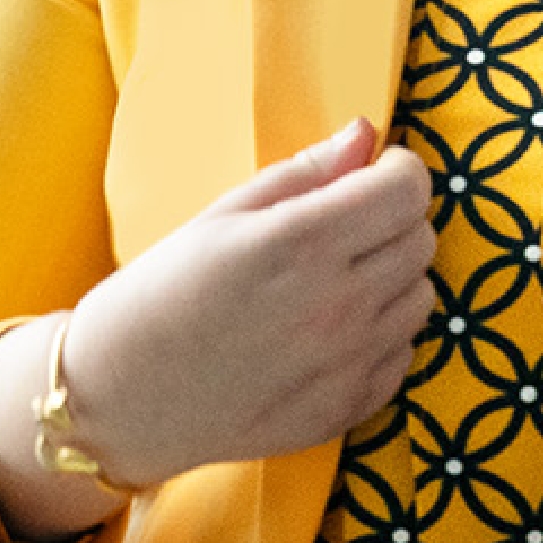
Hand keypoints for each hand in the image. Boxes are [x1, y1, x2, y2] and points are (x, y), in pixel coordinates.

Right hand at [0, 119, 433, 529]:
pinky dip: (382, 333)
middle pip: (421, 238)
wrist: (121, 397)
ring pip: (422, 295)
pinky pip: (404, 352)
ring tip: (337, 279)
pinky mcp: (348, 408)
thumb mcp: (222, 215)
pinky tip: (331, 329)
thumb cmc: (163, 292)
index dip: (397, 170)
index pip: (408, 189)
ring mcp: (348, 362)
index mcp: (302, 242)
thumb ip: (306, 172)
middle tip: (346, 225)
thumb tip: (367, 134)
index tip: (374, 172)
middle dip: (393, 219)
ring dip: (393, 277)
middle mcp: (337, 303)